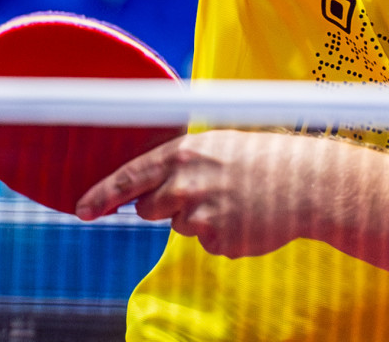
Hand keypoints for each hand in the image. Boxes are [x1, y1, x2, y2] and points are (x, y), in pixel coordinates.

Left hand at [76, 130, 325, 257]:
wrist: (308, 183)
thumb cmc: (264, 159)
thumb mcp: (217, 146)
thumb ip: (181, 163)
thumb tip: (148, 186)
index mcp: (183, 153)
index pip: (128, 177)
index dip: (101, 195)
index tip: (80, 209)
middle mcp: (185, 183)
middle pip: (148, 208)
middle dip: (165, 204)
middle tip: (203, 190)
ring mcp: (200, 215)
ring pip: (179, 226)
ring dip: (199, 218)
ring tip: (235, 199)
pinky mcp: (217, 241)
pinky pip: (206, 243)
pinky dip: (222, 234)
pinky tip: (245, 216)